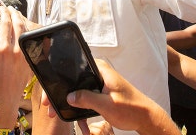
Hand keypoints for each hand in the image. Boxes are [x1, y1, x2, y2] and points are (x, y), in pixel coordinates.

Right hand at [0, 6, 30, 127]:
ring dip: (22, 22)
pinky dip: (28, 35)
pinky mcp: (30, 63)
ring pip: (26, 33)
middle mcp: (16, 51)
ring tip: (18, 17)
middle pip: (18, 25)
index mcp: (2, 49)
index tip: (3, 7)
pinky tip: (25, 32)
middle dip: (15, 14)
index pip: (6, 23)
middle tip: (11, 9)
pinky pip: (31, 44)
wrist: (1, 101)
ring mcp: (25, 57)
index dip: (5, 12)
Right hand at [50, 59, 177, 134]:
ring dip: (69, 106)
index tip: (50, 91)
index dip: (60, 80)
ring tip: (58, 116)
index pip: (74, 69)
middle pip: (73, 82)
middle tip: (49, 107)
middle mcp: (99, 74)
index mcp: (100, 70)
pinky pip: (86, 101)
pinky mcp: (101, 94)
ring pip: (78, 93)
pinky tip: (80, 126)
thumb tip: (69, 97)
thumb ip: (86, 98)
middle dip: (61, 96)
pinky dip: (81, 112)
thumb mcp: (106, 104)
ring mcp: (100, 85)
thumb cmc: (131, 108)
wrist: (146, 118)